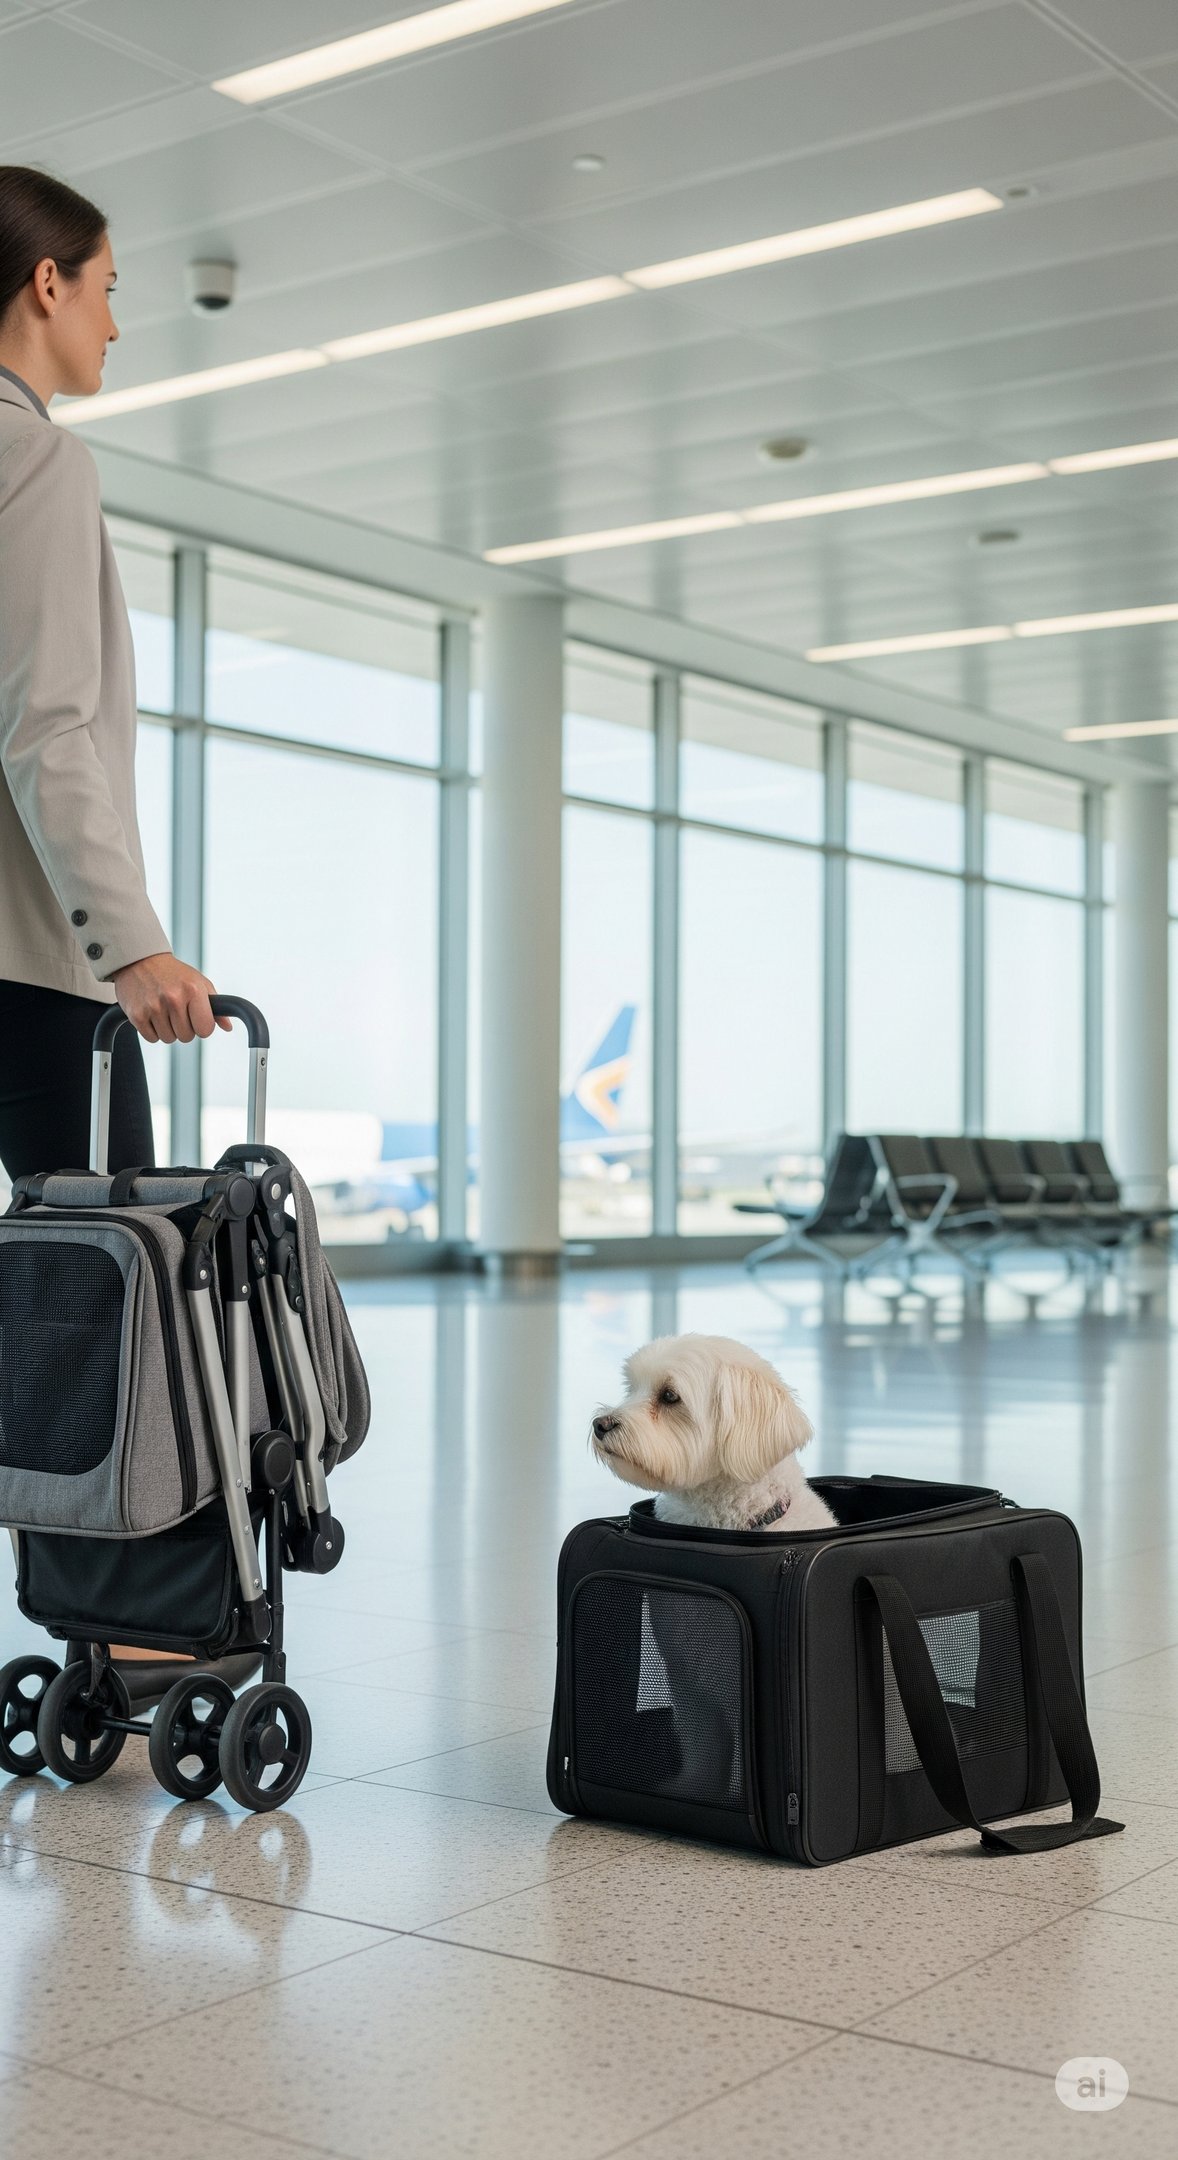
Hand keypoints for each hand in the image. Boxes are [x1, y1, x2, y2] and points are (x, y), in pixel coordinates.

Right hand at [111, 952, 234, 1043]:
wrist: (140, 961)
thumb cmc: (173, 973)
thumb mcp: (199, 983)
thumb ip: (215, 1006)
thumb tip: (227, 1026)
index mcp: (193, 990)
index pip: (205, 1030)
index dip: (202, 1026)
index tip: (196, 1018)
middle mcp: (173, 998)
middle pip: (186, 1037)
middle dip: (184, 1028)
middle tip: (177, 1011)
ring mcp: (154, 1007)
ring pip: (169, 1039)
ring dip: (168, 1030)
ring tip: (164, 1011)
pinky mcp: (137, 1015)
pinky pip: (152, 1038)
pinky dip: (152, 1031)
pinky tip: (152, 1014)